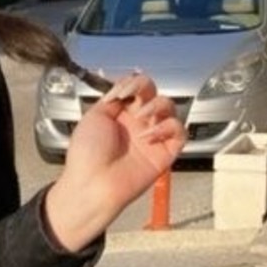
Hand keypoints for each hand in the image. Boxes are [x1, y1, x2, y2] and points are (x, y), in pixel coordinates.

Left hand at [43, 74, 185, 250]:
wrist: (93, 183)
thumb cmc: (87, 155)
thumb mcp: (94, 116)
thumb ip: (113, 99)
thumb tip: (126, 88)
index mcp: (119, 114)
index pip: (135, 88)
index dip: (132, 83)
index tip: (122, 91)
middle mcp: (137, 123)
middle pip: (154, 93)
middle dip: (145, 88)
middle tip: (134, 99)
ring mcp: (152, 136)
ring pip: (170, 107)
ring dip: (157, 106)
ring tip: (142, 119)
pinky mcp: (165, 152)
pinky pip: (179, 131)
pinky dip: (167, 127)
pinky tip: (149, 136)